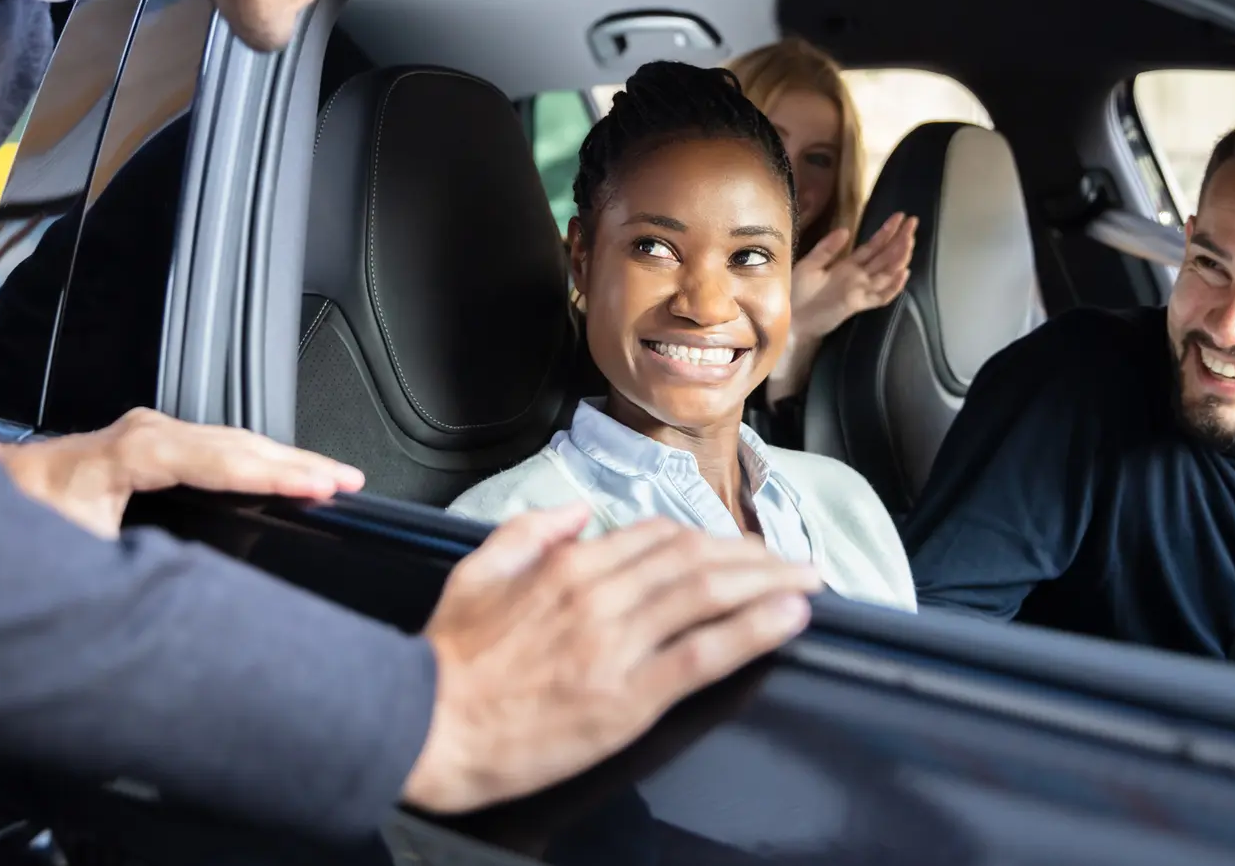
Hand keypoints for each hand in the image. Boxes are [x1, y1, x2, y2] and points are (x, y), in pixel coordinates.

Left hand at [0, 407, 364, 537]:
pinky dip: (259, 460)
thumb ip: (126, 564)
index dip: (273, 474)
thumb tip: (188, 580)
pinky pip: (218, 448)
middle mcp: (139, 435)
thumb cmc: (11, 530)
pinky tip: (286, 471)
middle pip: (237, 443)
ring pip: (232, 441)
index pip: (218, 459)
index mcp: (125, 455)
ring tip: (334, 477)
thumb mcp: (68, 557)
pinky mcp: (149, 447)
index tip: (318, 487)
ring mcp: (146, 435)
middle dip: (298, 462)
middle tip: (349, 482)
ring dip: (285, 460)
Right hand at [401, 505, 820, 813]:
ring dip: (769, 583)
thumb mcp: (478, 571)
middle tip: (795, 561)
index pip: (658, 536)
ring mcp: (617, 645)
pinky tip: (787, 620)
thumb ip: (530, 531)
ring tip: (808, 581)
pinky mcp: (628, 697)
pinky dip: (753, 631)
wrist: (426, 724)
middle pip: (697, 559)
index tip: (738, 547)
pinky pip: (704, 654)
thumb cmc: (451, 659)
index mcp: (568, 565)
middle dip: (756, 557)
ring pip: (710, 596)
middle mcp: (600, 595)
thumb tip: (575, 512)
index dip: (710, 538)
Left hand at [790, 213, 917, 342]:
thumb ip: (827, 248)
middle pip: (885, 256)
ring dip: (899, 257)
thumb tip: (846, 229)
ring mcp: (860, 291)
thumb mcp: (810, 264)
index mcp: (848, 265)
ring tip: (910, 241)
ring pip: (887, 273)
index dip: (887, 231)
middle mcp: (858, 276)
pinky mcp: (857, 305)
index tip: (901, 216)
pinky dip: (893, 287)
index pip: (874, 245)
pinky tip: (903, 273)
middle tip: (913, 223)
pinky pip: (880, 297)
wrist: (791, 318)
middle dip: (900, 239)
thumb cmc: (797, 292)